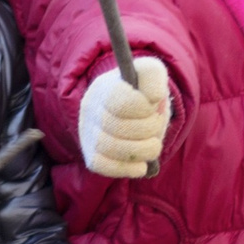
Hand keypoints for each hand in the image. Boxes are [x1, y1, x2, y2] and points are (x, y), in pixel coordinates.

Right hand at [78, 57, 170, 178]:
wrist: (130, 113)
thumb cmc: (142, 93)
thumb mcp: (150, 75)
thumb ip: (152, 76)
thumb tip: (153, 97)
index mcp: (105, 87)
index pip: (121, 102)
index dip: (143, 109)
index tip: (152, 109)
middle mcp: (91, 109)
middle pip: (118, 126)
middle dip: (147, 130)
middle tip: (155, 127)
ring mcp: (88, 135)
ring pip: (110, 148)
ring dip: (142, 151)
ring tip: (152, 145)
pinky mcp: (91, 156)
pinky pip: (104, 167)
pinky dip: (128, 168)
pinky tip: (141, 165)